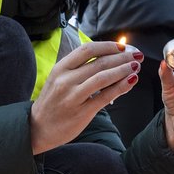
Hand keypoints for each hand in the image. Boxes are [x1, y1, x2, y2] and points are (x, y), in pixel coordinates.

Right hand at [30, 40, 142, 154]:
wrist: (37, 128)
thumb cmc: (52, 102)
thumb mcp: (59, 79)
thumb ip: (78, 69)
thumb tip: (106, 57)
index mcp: (60, 68)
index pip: (87, 50)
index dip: (108, 46)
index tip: (122, 47)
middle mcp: (66, 80)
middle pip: (99, 62)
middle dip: (122, 57)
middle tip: (136, 54)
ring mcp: (73, 96)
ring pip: (103, 77)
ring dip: (123, 69)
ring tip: (136, 66)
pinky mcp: (81, 112)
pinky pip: (105, 96)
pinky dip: (120, 87)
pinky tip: (131, 81)